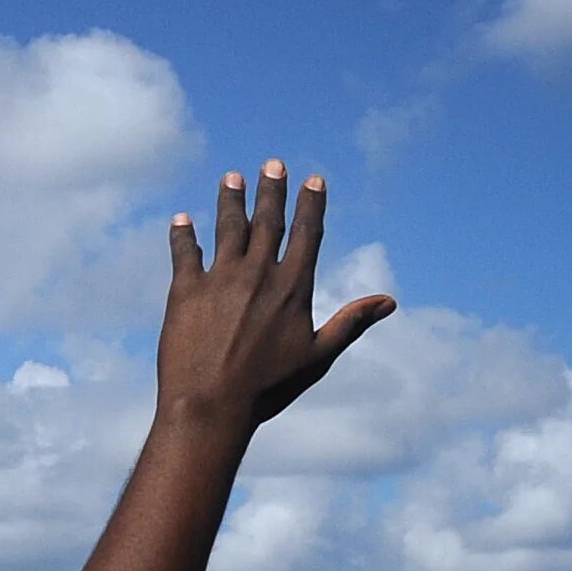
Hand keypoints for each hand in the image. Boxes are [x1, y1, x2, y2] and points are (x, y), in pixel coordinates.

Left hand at [158, 162, 395, 429]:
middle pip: (267, 221)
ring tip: (232, 177)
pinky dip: (183, 234)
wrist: (210, 406)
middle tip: (272, 164)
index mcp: (293, 287)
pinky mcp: (185, 291)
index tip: (313, 179)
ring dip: (231, 200)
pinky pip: (185, 253)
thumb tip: (390, 301)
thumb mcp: (317, 357)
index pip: (306, 233)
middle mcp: (259, 274)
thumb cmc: (267, 389)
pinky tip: (181, 219)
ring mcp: (220, 279)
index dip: (310, 204)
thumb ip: (351, 323)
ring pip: (228, 228)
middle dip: (272, 190)